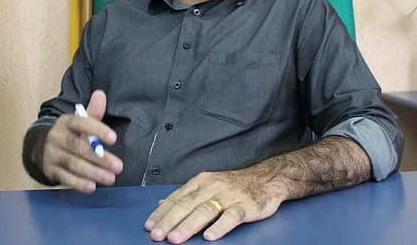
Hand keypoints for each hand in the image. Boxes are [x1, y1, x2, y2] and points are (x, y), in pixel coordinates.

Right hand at [42, 90, 122, 192]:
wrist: (40, 145)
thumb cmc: (69, 132)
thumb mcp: (79, 121)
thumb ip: (93, 111)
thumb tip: (101, 94)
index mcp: (66, 122)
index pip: (81, 123)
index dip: (97, 130)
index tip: (114, 138)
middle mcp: (57, 137)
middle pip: (79, 147)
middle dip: (100, 158)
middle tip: (118, 166)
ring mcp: (52, 154)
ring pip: (73, 164)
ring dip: (93, 172)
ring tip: (110, 178)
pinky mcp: (50, 170)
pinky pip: (65, 177)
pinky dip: (78, 183)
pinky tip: (91, 186)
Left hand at [144, 170, 287, 242]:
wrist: (266, 179)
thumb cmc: (233, 185)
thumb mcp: (207, 184)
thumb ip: (185, 195)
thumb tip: (161, 204)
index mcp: (201, 182)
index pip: (177, 198)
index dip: (162, 212)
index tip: (149, 226)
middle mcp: (213, 187)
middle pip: (187, 205)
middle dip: (170, 221)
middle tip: (157, 235)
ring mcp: (229, 196)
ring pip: (206, 210)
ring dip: (188, 225)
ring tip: (175, 239)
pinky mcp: (246, 206)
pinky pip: (232, 217)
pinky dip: (220, 226)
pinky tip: (209, 237)